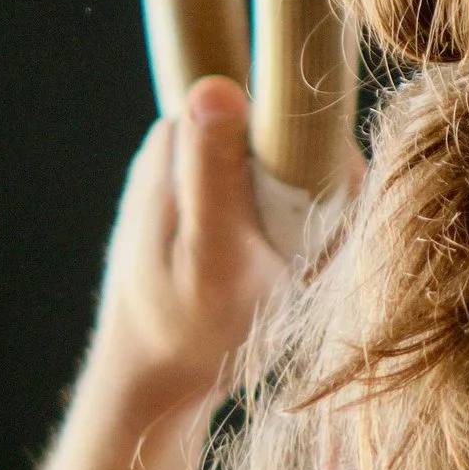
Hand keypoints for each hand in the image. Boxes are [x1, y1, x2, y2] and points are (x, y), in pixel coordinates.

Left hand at [87, 79, 290, 420]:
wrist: (154, 384)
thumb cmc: (186, 329)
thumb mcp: (207, 254)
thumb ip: (213, 171)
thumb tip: (213, 85)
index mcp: (177, 139)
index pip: (279, 111)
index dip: (314, 160)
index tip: (310, 222)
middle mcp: (185, 141)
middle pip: (290, 138)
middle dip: (313, 194)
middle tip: (301, 259)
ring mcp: (201, 171)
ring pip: (291, 170)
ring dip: (308, 218)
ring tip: (288, 271)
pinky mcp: (215, 200)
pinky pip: (280, 197)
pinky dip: (293, 233)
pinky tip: (277, 273)